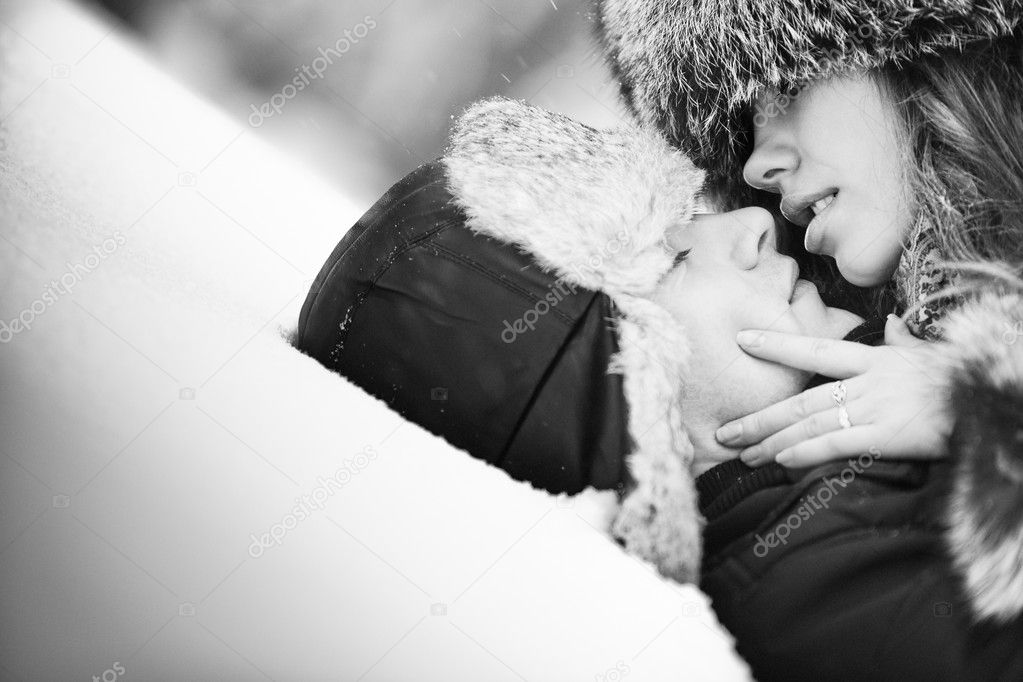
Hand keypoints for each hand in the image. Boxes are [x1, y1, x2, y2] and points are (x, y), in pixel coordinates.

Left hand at [715, 315, 953, 467]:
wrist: (991, 397)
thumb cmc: (959, 377)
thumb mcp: (926, 353)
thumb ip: (901, 341)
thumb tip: (891, 324)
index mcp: (873, 359)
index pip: (815, 349)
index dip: (777, 344)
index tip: (742, 340)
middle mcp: (867, 382)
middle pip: (801, 399)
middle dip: (759, 417)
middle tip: (725, 430)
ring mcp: (875, 408)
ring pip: (810, 423)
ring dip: (772, 441)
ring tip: (743, 454)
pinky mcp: (887, 436)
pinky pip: (837, 444)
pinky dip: (806, 451)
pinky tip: (780, 459)